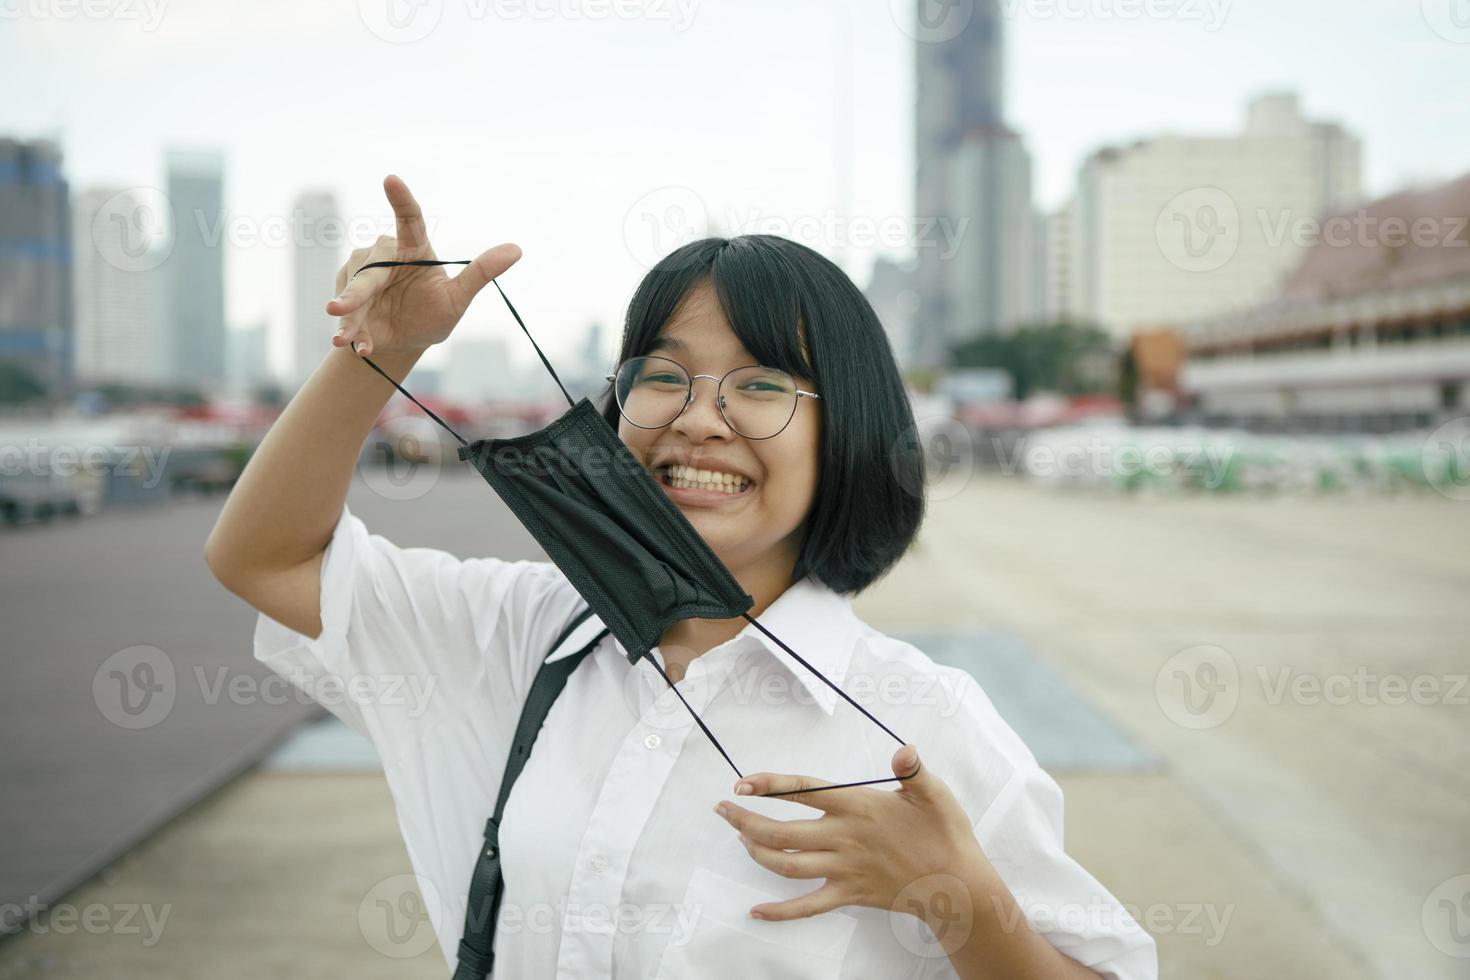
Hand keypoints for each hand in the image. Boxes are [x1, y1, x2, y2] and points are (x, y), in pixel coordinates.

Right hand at [329, 174, 521, 357]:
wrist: (406, 342)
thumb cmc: (435, 314)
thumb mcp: (458, 298)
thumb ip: (480, 273)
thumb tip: (517, 249)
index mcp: (414, 249)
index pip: (409, 220)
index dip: (401, 199)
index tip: (391, 178)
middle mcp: (385, 257)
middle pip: (370, 269)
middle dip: (355, 291)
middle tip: (337, 307)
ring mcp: (362, 275)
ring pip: (352, 291)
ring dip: (349, 317)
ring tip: (347, 339)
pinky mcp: (346, 294)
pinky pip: (347, 313)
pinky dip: (352, 333)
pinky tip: (361, 348)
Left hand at [713, 744, 991, 926]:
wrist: (957, 886)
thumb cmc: (945, 835)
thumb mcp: (933, 793)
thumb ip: (912, 770)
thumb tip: (904, 750)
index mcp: (858, 807)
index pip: (803, 790)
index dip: (770, 785)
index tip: (742, 782)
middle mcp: (843, 838)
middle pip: (782, 831)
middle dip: (745, 819)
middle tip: (722, 809)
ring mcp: (843, 869)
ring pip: (786, 865)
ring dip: (756, 853)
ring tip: (739, 838)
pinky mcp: (848, 894)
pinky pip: (806, 906)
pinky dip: (779, 912)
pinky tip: (756, 912)